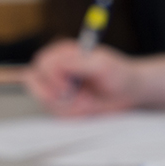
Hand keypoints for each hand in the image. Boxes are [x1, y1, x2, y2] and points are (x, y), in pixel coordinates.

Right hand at [25, 39, 139, 116]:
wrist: (129, 92)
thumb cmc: (119, 74)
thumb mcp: (103, 65)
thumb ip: (79, 63)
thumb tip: (59, 64)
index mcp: (64, 52)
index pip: (43, 64)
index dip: (52, 78)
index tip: (69, 88)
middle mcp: (56, 67)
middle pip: (34, 81)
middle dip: (55, 95)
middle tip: (78, 98)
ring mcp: (56, 85)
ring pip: (44, 99)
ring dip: (66, 105)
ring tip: (87, 101)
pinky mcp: (60, 101)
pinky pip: (54, 112)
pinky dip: (70, 114)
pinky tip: (86, 107)